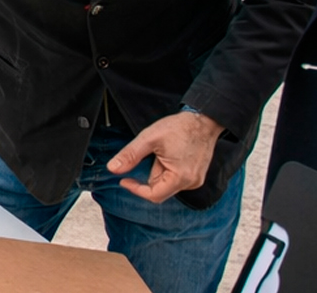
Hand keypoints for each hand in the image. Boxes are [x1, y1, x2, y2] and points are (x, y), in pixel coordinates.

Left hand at [106, 109, 223, 202]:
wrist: (203, 120)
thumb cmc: (180, 128)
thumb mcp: (149, 139)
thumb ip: (130, 155)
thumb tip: (113, 168)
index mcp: (180, 177)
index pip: (154, 196)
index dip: (136, 189)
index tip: (124, 180)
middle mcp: (191, 183)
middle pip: (160, 190)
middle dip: (149, 175)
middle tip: (149, 155)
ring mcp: (195, 180)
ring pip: (167, 184)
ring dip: (158, 172)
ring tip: (163, 152)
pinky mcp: (196, 175)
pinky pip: (175, 179)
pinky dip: (167, 170)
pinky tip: (170, 155)